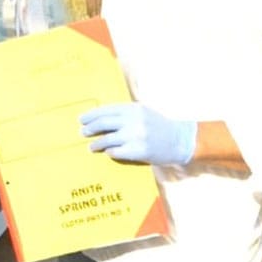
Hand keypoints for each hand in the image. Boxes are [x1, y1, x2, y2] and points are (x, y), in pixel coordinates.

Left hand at [79, 102, 197, 165]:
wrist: (179, 140)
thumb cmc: (158, 126)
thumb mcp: (142, 112)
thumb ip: (124, 113)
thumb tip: (99, 117)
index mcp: (133, 108)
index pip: (106, 110)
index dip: (91, 115)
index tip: (81, 119)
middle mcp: (133, 120)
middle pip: (103, 123)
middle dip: (89, 128)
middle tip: (82, 132)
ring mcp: (135, 136)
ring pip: (107, 139)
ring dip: (96, 144)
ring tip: (91, 146)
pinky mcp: (138, 151)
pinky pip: (116, 152)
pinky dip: (109, 152)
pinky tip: (107, 152)